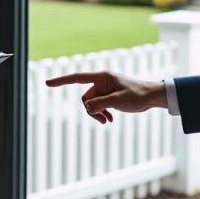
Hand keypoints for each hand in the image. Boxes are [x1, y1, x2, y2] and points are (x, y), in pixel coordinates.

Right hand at [46, 71, 166, 124]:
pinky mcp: (108, 96)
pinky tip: (111, 120)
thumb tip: (88, 108)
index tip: (47, 83)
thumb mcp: (117, 101)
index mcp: (101, 77)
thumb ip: (99, 104)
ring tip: (109, 121)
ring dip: (98, 113)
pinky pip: (98, 106)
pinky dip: (102, 113)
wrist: (152, 97)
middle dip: (92, 110)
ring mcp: (104, 89)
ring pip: (91, 104)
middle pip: (85, 98)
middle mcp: (101, 82)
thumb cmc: (137, 95)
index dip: (61, 81)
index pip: (76, 78)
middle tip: (104, 120)